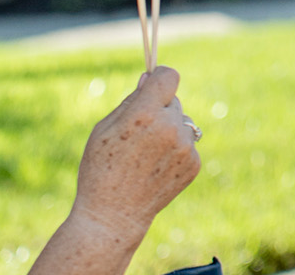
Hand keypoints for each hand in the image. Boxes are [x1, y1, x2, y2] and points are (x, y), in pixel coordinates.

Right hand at [69, 67, 201, 241]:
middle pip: (174, 101)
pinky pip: (187, 144)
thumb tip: (150, 78)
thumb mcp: (104, 129)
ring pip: (182, 123)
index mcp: (144, 114)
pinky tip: (156, 168)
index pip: (169, 77)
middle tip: (140, 133)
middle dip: (160, 110)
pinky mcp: (194, 164)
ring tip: (146, 155)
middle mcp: (169, 127)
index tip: (155, 85)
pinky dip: (176, 151)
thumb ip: (130, 101)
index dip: (161, 78)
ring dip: (170, 130)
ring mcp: (185, 147)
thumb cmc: (100, 169)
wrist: (113, 216)